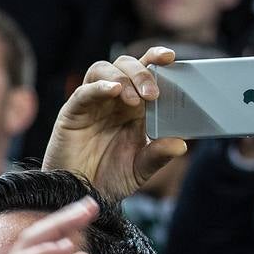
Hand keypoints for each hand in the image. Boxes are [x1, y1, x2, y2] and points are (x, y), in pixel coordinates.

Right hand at [42, 46, 187, 201]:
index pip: (145, 71)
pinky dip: (99, 87)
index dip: (155, 58)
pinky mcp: (72, 113)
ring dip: (122, 78)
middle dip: (142, 72)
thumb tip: (182, 144)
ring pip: (103, 70)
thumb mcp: (140, 169)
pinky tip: (113, 90)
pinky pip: (83, 92)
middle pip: (125, 65)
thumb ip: (158, 155)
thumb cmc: (108, 180)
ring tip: (135, 99)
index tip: (171, 58)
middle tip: (153, 94)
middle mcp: (113, 100)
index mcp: (134, 107)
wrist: (80, 196)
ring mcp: (91, 104)